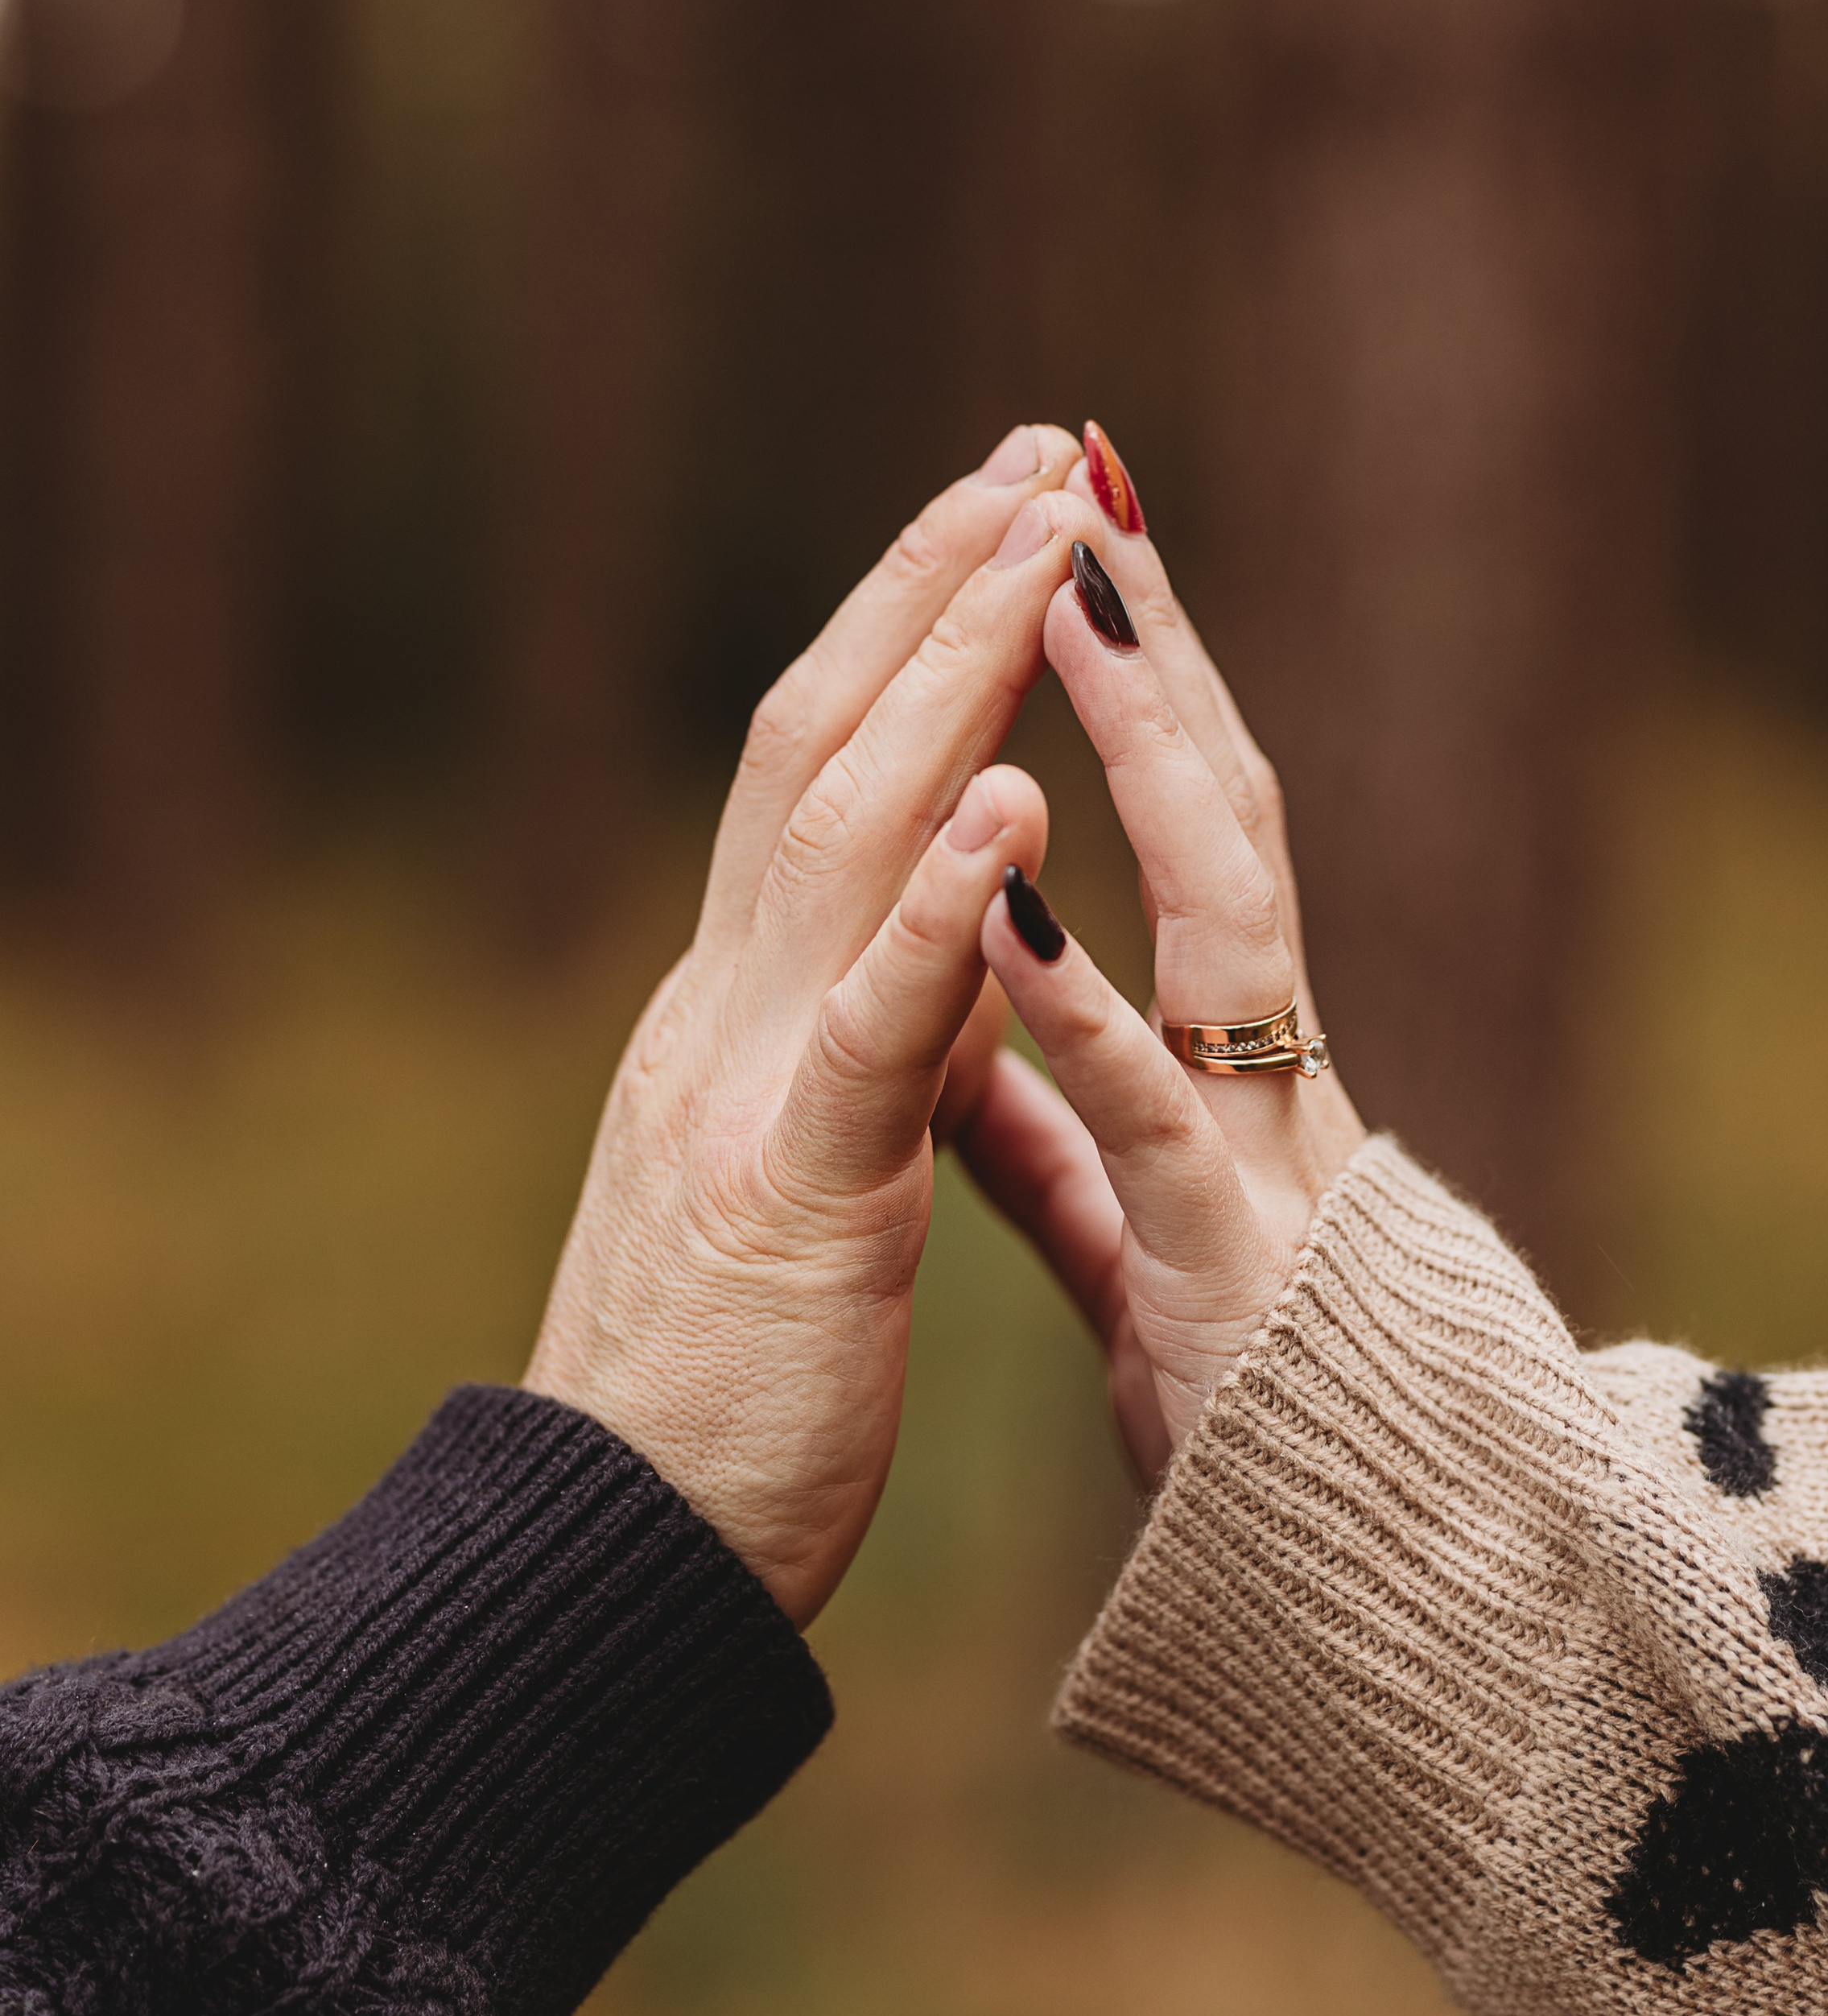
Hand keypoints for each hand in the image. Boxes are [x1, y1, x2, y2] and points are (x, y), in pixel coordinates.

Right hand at [525, 425, 1104, 1624]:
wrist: (596, 1565)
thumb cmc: (705, 1393)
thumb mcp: (787, 1178)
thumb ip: (853, 1052)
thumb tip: (936, 955)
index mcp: (737, 1009)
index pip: (821, 774)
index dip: (910, 633)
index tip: (1002, 516)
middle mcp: (722, 1008)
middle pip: (823, 744)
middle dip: (937, 584)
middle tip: (1040, 450)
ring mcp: (745, 1087)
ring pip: (844, 832)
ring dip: (951, 670)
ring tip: (1044, 538)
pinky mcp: (791, 1196)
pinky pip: (870, 1026)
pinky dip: (943, 903)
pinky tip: (1006, 792)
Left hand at [956, 440, 1364, 1478]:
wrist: (1347, 1601)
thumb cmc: (1242, 1416)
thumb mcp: (1129, 1246)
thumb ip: (1059, 1140)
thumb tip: (985, 1059)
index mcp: (1228, 1058)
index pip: (1181, 825)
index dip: (1128, 682)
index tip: (1064, 535)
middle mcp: (1266, 1073)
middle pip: (1222, 813)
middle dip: (1159, 642)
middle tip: (1084, 464)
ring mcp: (1261, 1155)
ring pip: (1224, 915)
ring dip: (1144, 752)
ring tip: (1070, 602)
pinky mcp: (1228, 1267)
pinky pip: (1145, 1118)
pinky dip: (1078, 1007)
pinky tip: (1004, 907)